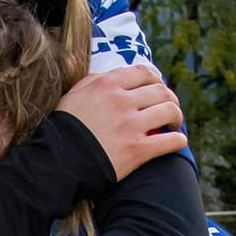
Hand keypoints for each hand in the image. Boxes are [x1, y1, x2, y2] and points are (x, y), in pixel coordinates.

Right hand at [57, 64, 187, 180]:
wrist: (57, 163)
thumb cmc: (63, 130)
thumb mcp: (72, 96)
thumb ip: (92, 82)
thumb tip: (109, 77)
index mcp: (106, 85)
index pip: (143, 73)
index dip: (156, 79)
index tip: (158, 87)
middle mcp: (121, 101)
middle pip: (160, 91)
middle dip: (170, 98)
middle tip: (170, 108)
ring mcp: (130, 126)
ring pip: (169, 111)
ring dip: (177, 117)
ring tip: (174, 124)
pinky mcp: (136, 150)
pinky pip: (169, 142)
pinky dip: (179, 140)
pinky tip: (179, 142)